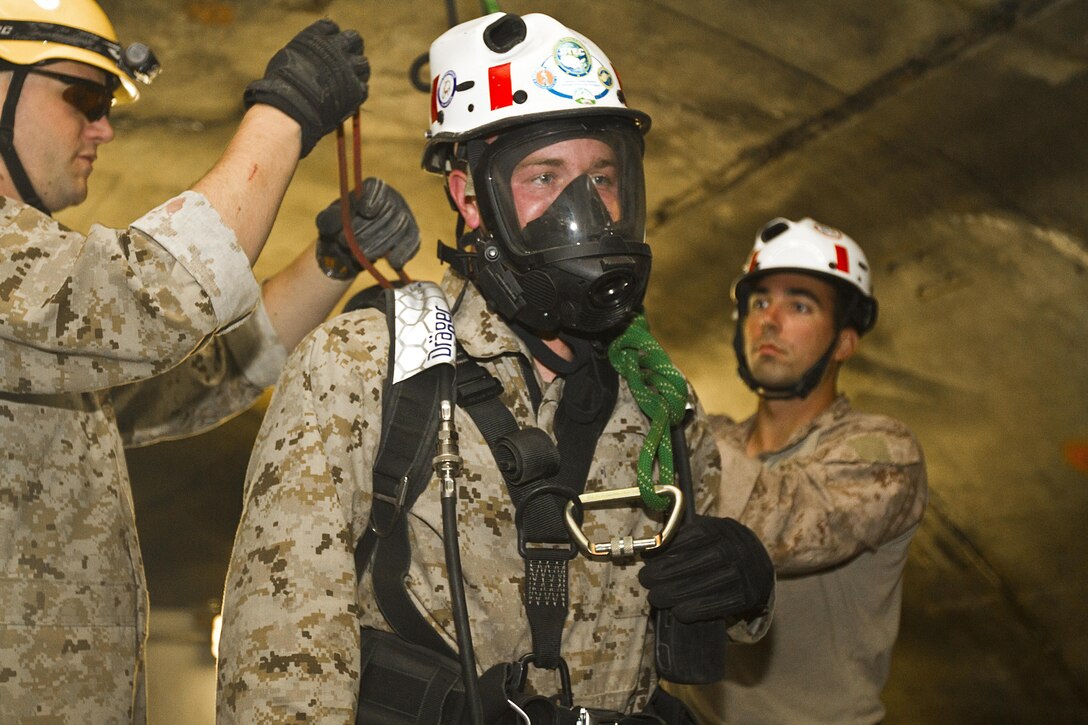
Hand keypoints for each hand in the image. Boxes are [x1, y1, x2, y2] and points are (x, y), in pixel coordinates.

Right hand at [244, 19, 369, 157]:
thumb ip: (306, 54)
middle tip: (344, 62)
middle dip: (351, 49)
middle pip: (354, 40)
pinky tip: (345, 97)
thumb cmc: (282, 84)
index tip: (327, 47)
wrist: (292, 104)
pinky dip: (356, 92)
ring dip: (357, 71)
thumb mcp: (288, 58)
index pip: (331, 27)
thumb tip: (308, 60)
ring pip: (363, 64)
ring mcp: (348, 68)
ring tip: (345, 82)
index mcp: (317, 36)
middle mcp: (337, 47)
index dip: (330, 37)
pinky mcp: (356, 89)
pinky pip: (363, 87)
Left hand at [315, 178, 420, 278]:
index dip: (372, 198)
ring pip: (399, 228)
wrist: (352, 246)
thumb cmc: (340, 228)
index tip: (365, 211)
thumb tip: (341, 222)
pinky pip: (412, 242)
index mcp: (370, 188)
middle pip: (387, 211)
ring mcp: (404, 216)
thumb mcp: (327, 222)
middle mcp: (391, 198)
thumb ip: (329, 219)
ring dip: (380, 245)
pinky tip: (392, 262)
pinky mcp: (412, 234)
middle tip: (348, 244)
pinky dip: (403, 252)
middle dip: (368, 231)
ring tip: (362, 255)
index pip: (375, 187)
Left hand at [639, 515, 773, 622]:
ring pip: (712, 582)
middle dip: (670, 570)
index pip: (697, 534)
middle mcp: (738, 548)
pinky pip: (723, 603)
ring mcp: (746, 572)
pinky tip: (679, 612)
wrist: (757, 568)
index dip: (671, 546)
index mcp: (724, 529)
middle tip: (646, 579)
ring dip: (679, 592)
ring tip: (656, 597)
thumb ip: (682, 537)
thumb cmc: (719, 549)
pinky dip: (699, 609)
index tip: (648, 557)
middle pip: (704, 559)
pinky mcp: (749, 595)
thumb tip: (649, 550)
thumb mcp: (706, 535)